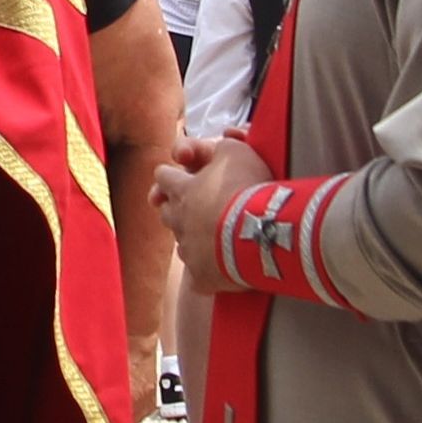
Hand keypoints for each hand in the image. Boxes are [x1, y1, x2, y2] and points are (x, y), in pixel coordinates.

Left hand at [153, 133, 271, 296]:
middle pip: (165, 211)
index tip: (179, 175)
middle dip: (176, 207)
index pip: (162, 176)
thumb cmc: (246, 187)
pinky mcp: (201, 276)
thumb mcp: (235, 152)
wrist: (259, 232)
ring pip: (181, 241)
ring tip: (215, 233)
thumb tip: (213, 146)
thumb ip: (219, 147)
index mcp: (181, 189)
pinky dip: (208, 265)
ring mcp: (188, 249)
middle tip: (195, 206)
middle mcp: (177, 219)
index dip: (170, 174)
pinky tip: (223, 262)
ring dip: (193, 235)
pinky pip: (198, 271)